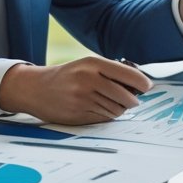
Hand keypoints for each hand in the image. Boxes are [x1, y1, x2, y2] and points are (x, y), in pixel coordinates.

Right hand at [0, 56, 150, 124]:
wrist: (34, 88)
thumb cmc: (66, 75)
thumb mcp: (86, 65)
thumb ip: (110, 71)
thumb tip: (139, 84)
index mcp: (92, 64)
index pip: (128, 75)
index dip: (142, 83)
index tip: (147, 86)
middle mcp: (88, 80)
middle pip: (125, 96)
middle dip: (133, 100)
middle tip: (132, 99)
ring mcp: (83, 98)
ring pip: (116, 110)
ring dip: (119, 108)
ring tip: (109, 102)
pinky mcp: (78, 114)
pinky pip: (104, 118)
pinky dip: (106, 115)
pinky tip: (98, 108)